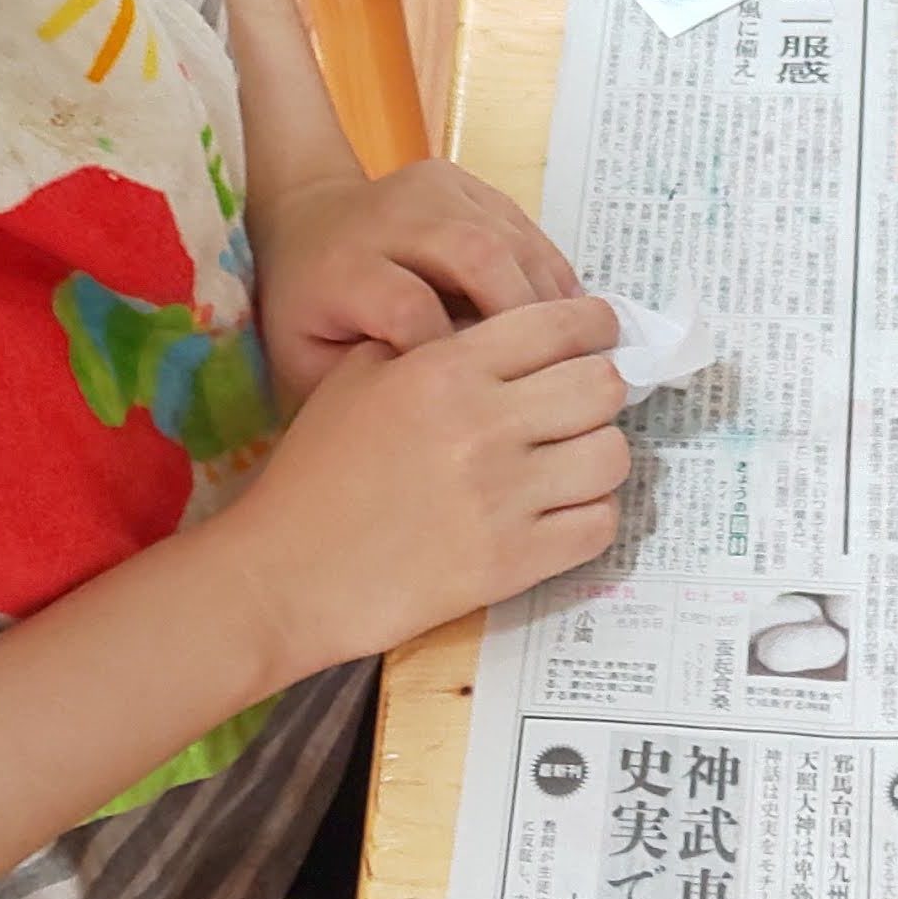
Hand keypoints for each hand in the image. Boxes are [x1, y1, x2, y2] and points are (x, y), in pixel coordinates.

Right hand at [222, 293, 629, 666]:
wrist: (286, 573)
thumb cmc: (315, 471)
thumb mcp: (357, 377)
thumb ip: (429, 339)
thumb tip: (501, 327)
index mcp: (445, 369)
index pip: (561, 325)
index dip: (593, 325)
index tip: (596, 334)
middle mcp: (485, 425)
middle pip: (602, 386)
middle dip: (600, 387)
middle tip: (580, 401)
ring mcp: (504, 498)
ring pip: (611, 455)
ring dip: (598, 452)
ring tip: (572, 458)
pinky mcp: (513, 562)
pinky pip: (600, 525)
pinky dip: (591, 514)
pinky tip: (563, 510)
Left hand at [252, 157, 579, 399]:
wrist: (306, 220)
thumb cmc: (309, 309)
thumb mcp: (309, 361)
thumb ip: (367, 386)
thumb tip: (441, 410)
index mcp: (342, 267)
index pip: (410, 306)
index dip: (453, 354)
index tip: (486, 400)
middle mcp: (390, 217)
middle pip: (474, 256)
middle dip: (522, 317)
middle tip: (557, 374)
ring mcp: (432, 190)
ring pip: (508, 237)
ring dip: (548, 297)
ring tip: (576, 350)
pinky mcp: (463, 181)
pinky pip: (523, 225)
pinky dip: (550, 272)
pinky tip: (567, 315)